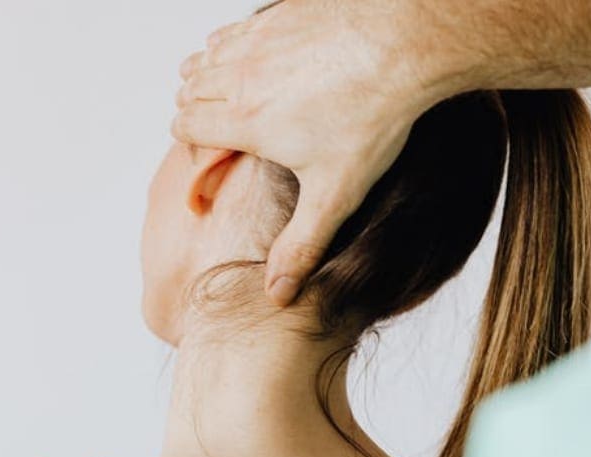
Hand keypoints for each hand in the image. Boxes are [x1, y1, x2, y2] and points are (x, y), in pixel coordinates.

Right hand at [173, 0, 471, 305]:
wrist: (406, 44)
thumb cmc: (373, 116)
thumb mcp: (336, 193)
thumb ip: (302, 245)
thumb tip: (277, 294)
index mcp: (245, 122)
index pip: (184, 127)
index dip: (190, 141)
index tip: (210, 152)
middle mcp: (240, 77)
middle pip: (188, 90)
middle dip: (196, 109)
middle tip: (223, 127)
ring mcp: (257, 41)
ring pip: (203, 57)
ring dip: (209, 76)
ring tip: (235, 96)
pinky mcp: (278, 15)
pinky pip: (232, 30)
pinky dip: (233, 46)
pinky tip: (259, 60)